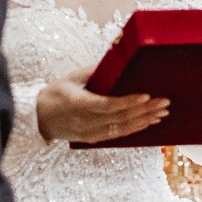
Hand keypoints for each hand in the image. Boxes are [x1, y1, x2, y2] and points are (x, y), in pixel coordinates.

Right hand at [36, 66, 167, 143]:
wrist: (38, 118)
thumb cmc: (54, 94)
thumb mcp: (71, 78)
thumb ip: (93, 72)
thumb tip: (117, 61)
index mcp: (78, 104)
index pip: (107, 105)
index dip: (127, 102)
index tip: (145, 95)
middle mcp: (85, 122)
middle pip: (119, 118)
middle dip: (144, 110)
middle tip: (164, 102)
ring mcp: (90, 133)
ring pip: (122, 129)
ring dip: (144, 120)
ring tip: (162, 112)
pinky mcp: (94, 139)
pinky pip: (118, 134)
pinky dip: (135, 128)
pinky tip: (149, 122)